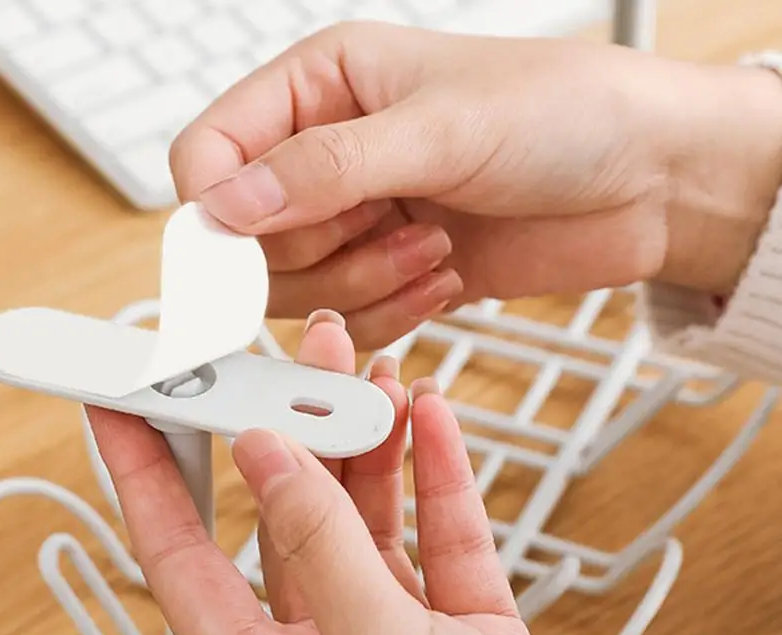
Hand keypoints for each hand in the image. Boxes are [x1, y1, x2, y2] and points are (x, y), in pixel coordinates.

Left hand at [87, 313, 679, 634]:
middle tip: (295, 362)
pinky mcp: (461, 631)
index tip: (123, 413)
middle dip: (290, 440)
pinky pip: (436, 537)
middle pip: (284, 527)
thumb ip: (322, 545)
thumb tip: (267, 457)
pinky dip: (434, 482)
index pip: (182, 566)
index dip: (146, 484)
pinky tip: (431, 423)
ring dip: (368, 449)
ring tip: (373, 375)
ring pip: (364, 524)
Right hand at [170, 24, 781, 348]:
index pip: (211, 154)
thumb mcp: (439, 129)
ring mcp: (359, 220)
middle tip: (386, 225)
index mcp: (322, 87)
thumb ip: (323, 168)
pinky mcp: (389, 274)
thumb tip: (223, 205)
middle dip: (319, 249)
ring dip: (362, 284)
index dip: (215, 210)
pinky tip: (443, 276)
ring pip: (297, 289)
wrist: (648, 181)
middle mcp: (329, 156)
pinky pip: (347, 321)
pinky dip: (390, 314)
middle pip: (249, 240)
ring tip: (431, 246)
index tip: (243, 250)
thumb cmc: (564, 114)